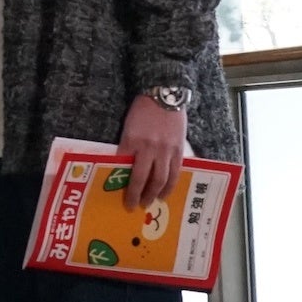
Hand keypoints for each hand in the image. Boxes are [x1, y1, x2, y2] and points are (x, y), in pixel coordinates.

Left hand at [120, 93, 188, 209]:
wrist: (164, 95)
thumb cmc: (142, 110)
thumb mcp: (128, 127)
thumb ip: (127, 146)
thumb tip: (124, 167)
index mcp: (132, 140)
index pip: (125, 168)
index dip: (124, 186)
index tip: (122, 198)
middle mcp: (149, 147)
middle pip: (143, 178)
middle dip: (139, 195)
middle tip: (135, 206)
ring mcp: (165, 149)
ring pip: (161, 178)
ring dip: (155, 193)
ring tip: (151, 202)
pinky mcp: (178, 149)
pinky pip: (175, 171)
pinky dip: (170, 184)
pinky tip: (166, 192)